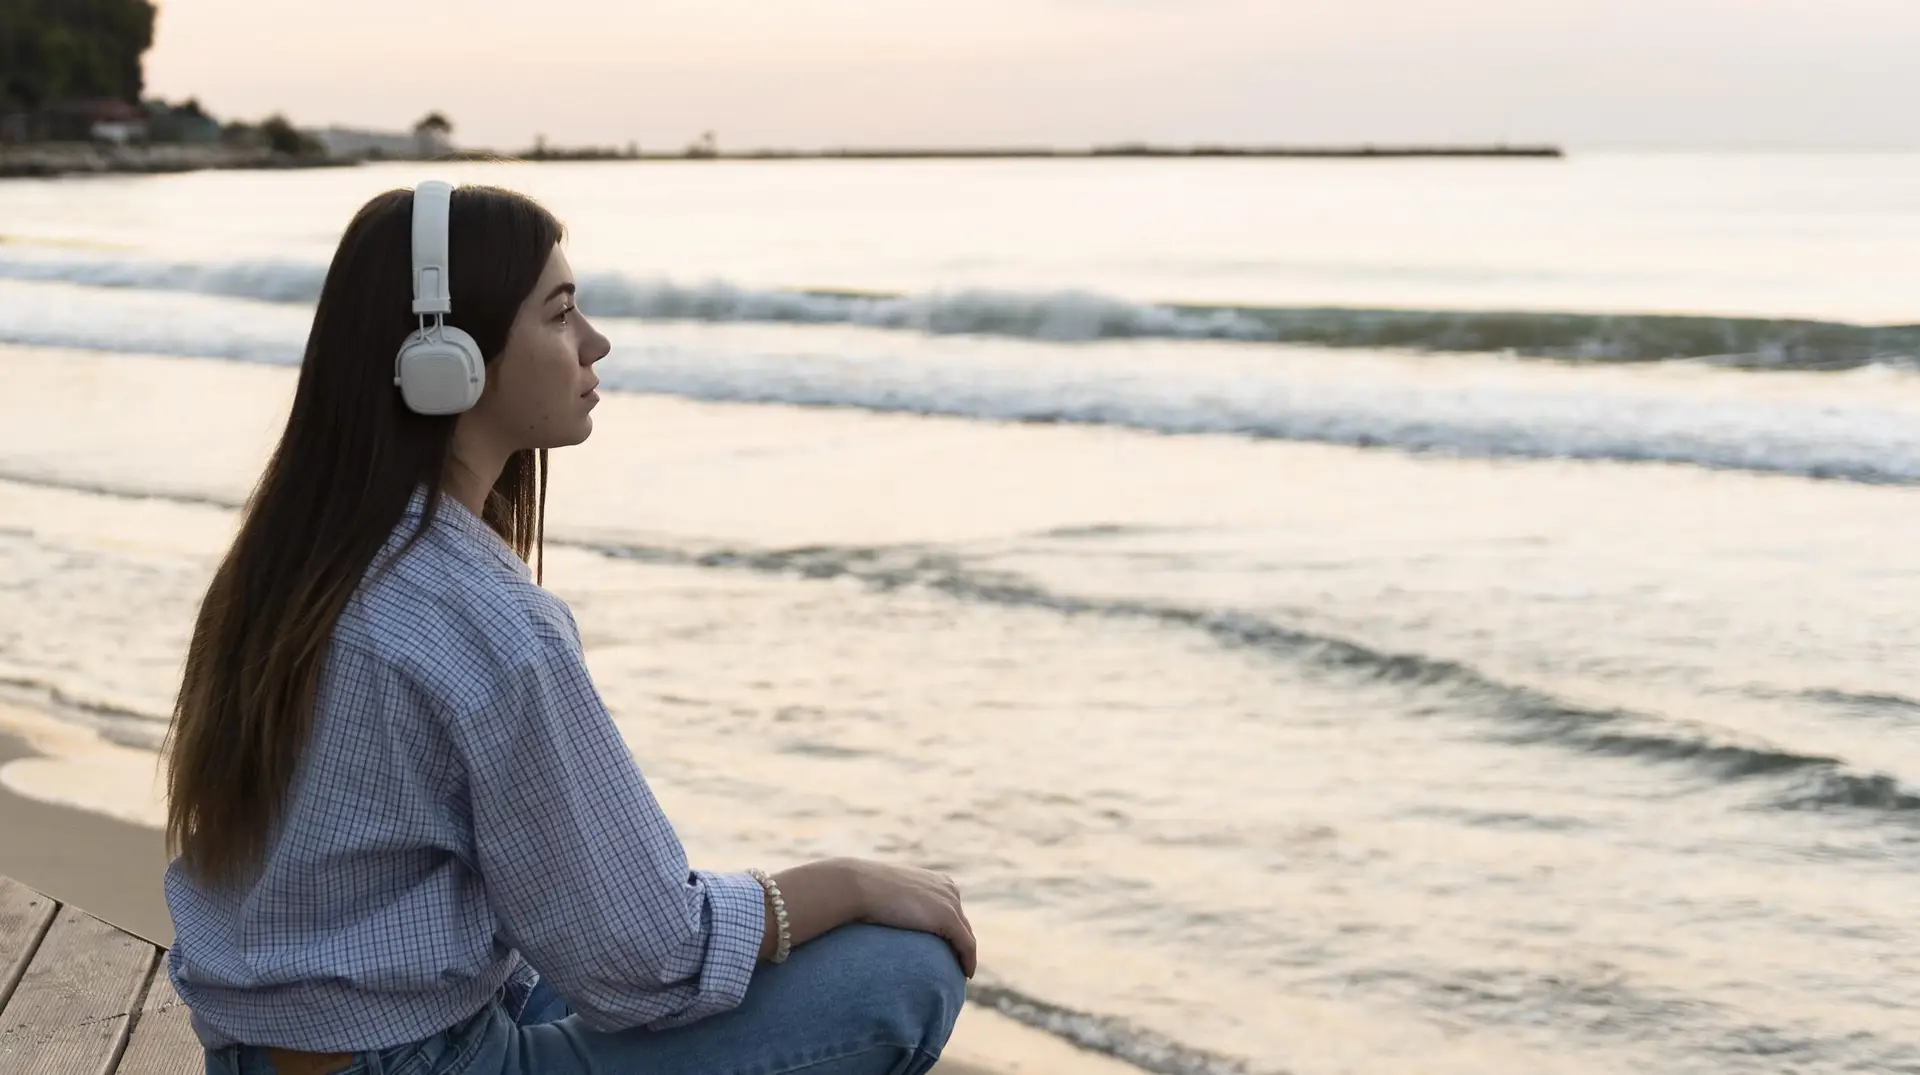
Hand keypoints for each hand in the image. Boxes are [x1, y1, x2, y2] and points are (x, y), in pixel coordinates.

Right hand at [845, 859, 977, 977]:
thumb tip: (892, 918)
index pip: (953, 910)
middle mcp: (948, 889)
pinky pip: (967, 945)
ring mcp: (950, 902)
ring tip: (961, 974)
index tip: (950, 951)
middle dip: (961, 945)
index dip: (954, 932)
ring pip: (967, 936)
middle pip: (963, 924)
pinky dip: (968, 961)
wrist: (861, 886)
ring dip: (966, 956)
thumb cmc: (866, 890)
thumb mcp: (889, 895)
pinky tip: (966, 975)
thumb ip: (899, 904)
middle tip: (957, 967)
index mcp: (937, 881)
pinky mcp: (948, 918)